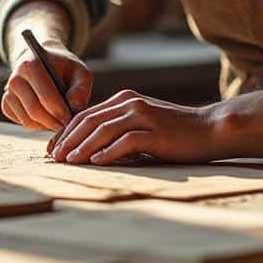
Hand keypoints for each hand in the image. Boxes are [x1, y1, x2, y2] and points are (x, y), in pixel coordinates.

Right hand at [2, 36, 92, 131]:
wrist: (41, 61)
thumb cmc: (63, 68)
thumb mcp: (79, 71)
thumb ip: (80, 89)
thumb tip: (75, 109)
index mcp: (32, 65)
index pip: (46, 96)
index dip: (61, 112)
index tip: (72, 119)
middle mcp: (15, 79)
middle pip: (35, 111)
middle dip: (54, 122)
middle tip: (67, 125)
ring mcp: (8, 92)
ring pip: (28, 121)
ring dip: (46, 126)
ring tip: (59, 121)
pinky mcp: (6, 104)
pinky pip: (23, 123)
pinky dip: (37, 125)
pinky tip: (48, 118)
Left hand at [46, 89, 221, 164]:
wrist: (209, 129)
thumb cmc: (174, 132)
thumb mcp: (141, 124)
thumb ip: (118, 128)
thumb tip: (88, 147)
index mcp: (124, 100)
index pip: (86, 114)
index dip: (66, 131)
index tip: (53, 149)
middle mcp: (130, 103)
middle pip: (89, 120)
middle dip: (68, 139)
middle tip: (54, 157)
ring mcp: (143, 116)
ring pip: (103, 130)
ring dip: (83, 147)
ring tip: (69, 161)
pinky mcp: (155, 132)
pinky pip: (126, 141)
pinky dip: (109, 152)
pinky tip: (96, 162)